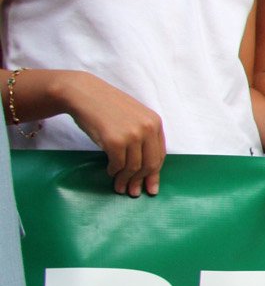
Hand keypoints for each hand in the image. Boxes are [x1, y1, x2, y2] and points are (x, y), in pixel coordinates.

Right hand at [61, 71, 165, 196]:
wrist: (83, 93)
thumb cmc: (106, 107)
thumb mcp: (133, 117)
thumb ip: (143, 136)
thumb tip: (146, 167)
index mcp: (155, 122)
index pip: (160, 155)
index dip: (155, 174)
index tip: (151, 187)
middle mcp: (147, 128)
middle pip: (150, 164)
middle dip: (142, 181)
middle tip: (134, 193)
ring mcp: (132, 134)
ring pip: (134, 167)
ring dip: (126, 180)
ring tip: (120, 187)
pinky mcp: (115, 140)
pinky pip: (118, 164)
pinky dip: (114, 172)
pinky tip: (110, 172)